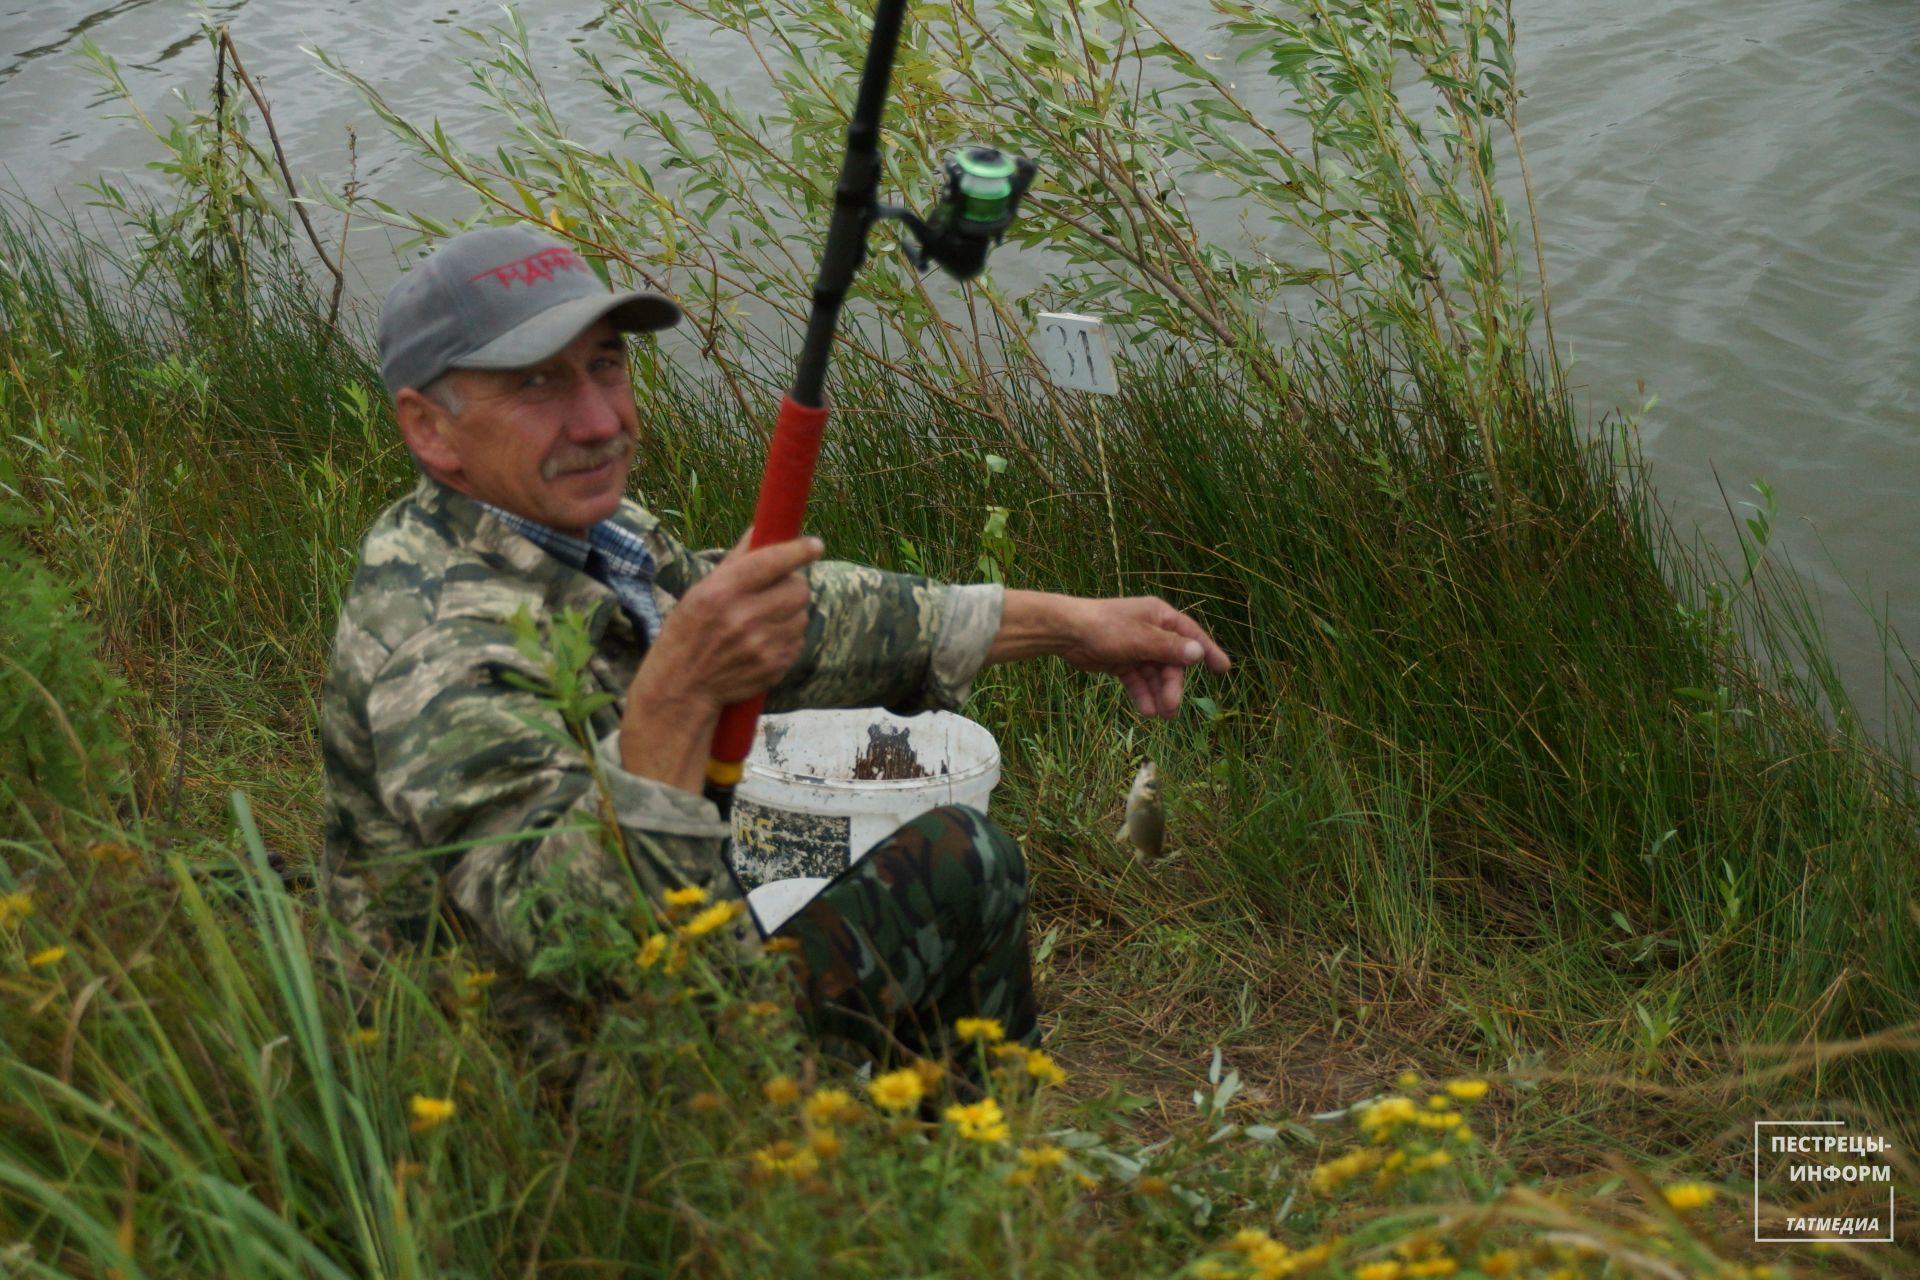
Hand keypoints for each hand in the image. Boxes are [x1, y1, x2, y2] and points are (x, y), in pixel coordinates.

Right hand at [636, 532, 822, 708]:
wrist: (682, 687)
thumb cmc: (688, 632)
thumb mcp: (700, 592)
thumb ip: (736, 560)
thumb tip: (761, 527)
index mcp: (721, 593)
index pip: (771, 563)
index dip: (798, 551)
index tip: (815, 545)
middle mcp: (742, 619)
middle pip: (799, 589)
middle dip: (794, 584)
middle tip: (779, 588)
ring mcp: (760, 646)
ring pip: (802, 615)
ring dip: (791, 612)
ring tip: (765, 618)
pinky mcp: (773, 667)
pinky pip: (798, 641)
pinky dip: (788, 636)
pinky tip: (765, 640)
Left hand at [1059, 596, 1230, 718]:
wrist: (1067, 633)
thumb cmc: (1105, 627)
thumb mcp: (1141, 638)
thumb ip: (1169, 647)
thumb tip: (1198, 652)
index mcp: (1159, 616)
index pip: (1190, 635)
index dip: (1207, 651)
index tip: (1224, 669)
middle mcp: (1151, 630)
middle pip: (1171, 661)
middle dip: (1172, 685)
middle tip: (1172, 708)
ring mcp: (1136, 647)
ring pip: (1154, 674)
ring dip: (1158, 693)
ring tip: (1160, 715)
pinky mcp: (1121, 661)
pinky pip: (1137, 679)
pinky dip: (1142, 694)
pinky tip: (1146, 710)